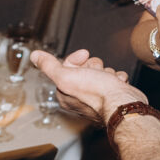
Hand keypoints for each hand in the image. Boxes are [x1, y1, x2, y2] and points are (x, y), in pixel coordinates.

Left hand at [31, 48, 146, 124]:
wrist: (124, 104)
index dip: (76, 59)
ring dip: (107, 73)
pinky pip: (114, 79)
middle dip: (94, 66)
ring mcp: (97, 97)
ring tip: (109, 81)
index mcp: (66, 92)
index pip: (67, 67)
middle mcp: (80, 96)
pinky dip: (117, 79)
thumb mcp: (66, 76)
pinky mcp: (112, 96)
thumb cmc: (97, 94)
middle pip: (85, 68)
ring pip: (101, 73)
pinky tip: (117, 84)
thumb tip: (35, 56)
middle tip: (97, 74)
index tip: (84, 56)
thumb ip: (49, 66)